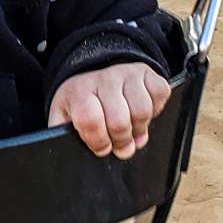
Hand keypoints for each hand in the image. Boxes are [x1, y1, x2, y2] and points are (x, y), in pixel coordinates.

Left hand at [48, 63, 170, 159]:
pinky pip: (160, 94)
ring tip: (131, 131)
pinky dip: (156, 110)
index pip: (90, 120)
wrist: (94, 71)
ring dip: (139, 129)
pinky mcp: (148, 72)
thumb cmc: (80, 100)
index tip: (102, 149)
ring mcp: (128, 73)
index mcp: (80, 92)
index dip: (98, 141)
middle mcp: (105, 79)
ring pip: (142, 111)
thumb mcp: (63, 116)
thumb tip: (67, 151)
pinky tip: (142, 113)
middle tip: (119, 146)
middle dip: (121, 141)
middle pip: (120, 121)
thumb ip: (63, 133)